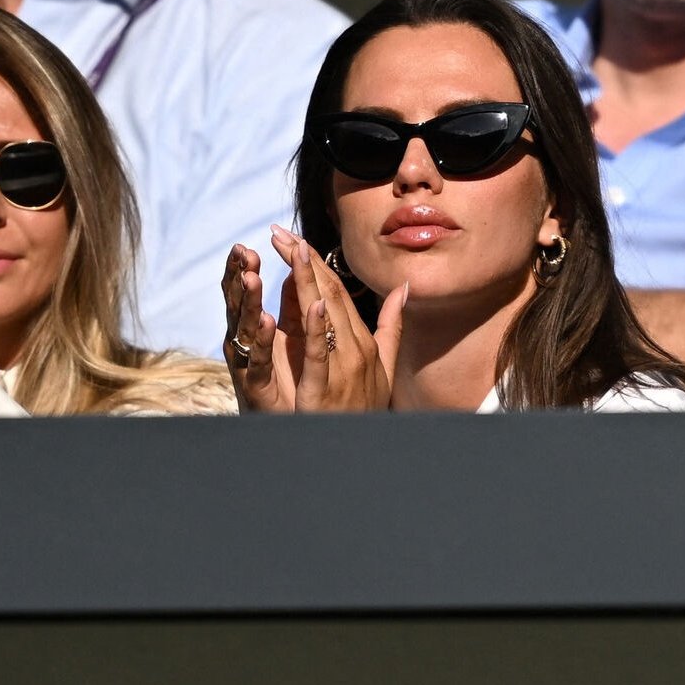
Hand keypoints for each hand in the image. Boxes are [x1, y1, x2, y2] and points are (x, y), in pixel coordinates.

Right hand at [221, 243, 294, 412]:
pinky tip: (268, 320)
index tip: (250, 239)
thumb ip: (297, 310)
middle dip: (241, 276)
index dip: (249, 266)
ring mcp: (250, 365)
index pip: (250, 291)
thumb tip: (300, 274)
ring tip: (253, 277)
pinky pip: (258, 361)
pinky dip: (262, 340)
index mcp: (259, 330)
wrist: (294, 432)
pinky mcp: (256, 387)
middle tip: (241, 249)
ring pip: (245, 329)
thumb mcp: (297, 342)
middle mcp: (248, 345)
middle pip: (241, 304)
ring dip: (249, 302)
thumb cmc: (293, 388)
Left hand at [271, 227, 404, 412]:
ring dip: (306, 279)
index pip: (337, 292)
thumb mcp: (386, 367)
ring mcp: (343, 368)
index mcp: (365, 342)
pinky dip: (316, 327)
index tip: (293, 238)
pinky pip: (319, 353)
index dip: (314, 262)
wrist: (365, 452)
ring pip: (323, 315)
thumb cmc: (367, 410)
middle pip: (328, 295)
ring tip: (289, 249)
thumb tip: (405, 287)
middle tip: (279, 232)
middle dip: (302, 261)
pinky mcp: (325, 389)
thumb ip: (392, 326)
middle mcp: (356, 349)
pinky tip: (310, 301)